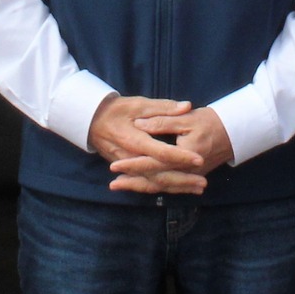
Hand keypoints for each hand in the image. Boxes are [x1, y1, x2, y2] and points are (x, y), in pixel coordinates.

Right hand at [86, 96, 206, 194]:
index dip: (181, 156)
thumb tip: (187, 106)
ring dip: (177, 186)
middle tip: (203, 184)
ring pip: (154, 182)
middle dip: (182, 180)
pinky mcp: (129, 170)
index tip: (199, 159)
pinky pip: (148, 182)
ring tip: (198, 188)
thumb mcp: (139, 104)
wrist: (91, 121)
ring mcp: (129, 167)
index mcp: (135, 141)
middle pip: (159, 175)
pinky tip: (180, 189)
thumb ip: (164, 108)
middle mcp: (131, 159)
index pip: (161, 152)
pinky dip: (165, 187)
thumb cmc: (116, 110)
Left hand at [120, 107, 233, 185]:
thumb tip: (138, 124)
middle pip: (156, 180)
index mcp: (185, 155)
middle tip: (113, 183)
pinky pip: (169, 186)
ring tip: (120, 186)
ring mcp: (190, 177)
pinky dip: (154, 187)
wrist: (233, 132)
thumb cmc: (210, 121)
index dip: (134, 165)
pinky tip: (140, 186)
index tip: (115, 166)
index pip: (154, 163)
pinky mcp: (191, 177)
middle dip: (133, 181)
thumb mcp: (186, 118)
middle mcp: (187, 171)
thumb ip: (161, 121)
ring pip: (161, 186)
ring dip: (140, 187)